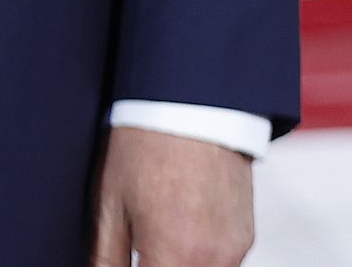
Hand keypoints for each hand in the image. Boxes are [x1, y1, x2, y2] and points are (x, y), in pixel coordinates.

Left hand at [90, 126, 253, 266]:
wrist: (191, 100)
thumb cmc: (145, 143)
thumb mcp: (109, 202)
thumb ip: (106, 257)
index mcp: (175, 255)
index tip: (128, 257)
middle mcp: (213, 260)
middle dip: (156, 263)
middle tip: (139, 246)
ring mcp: (234, 250)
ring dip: (178, 263)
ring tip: (158, 228)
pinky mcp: (245, 236)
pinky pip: (221, 263)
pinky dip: (199, 256)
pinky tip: (179, 224)